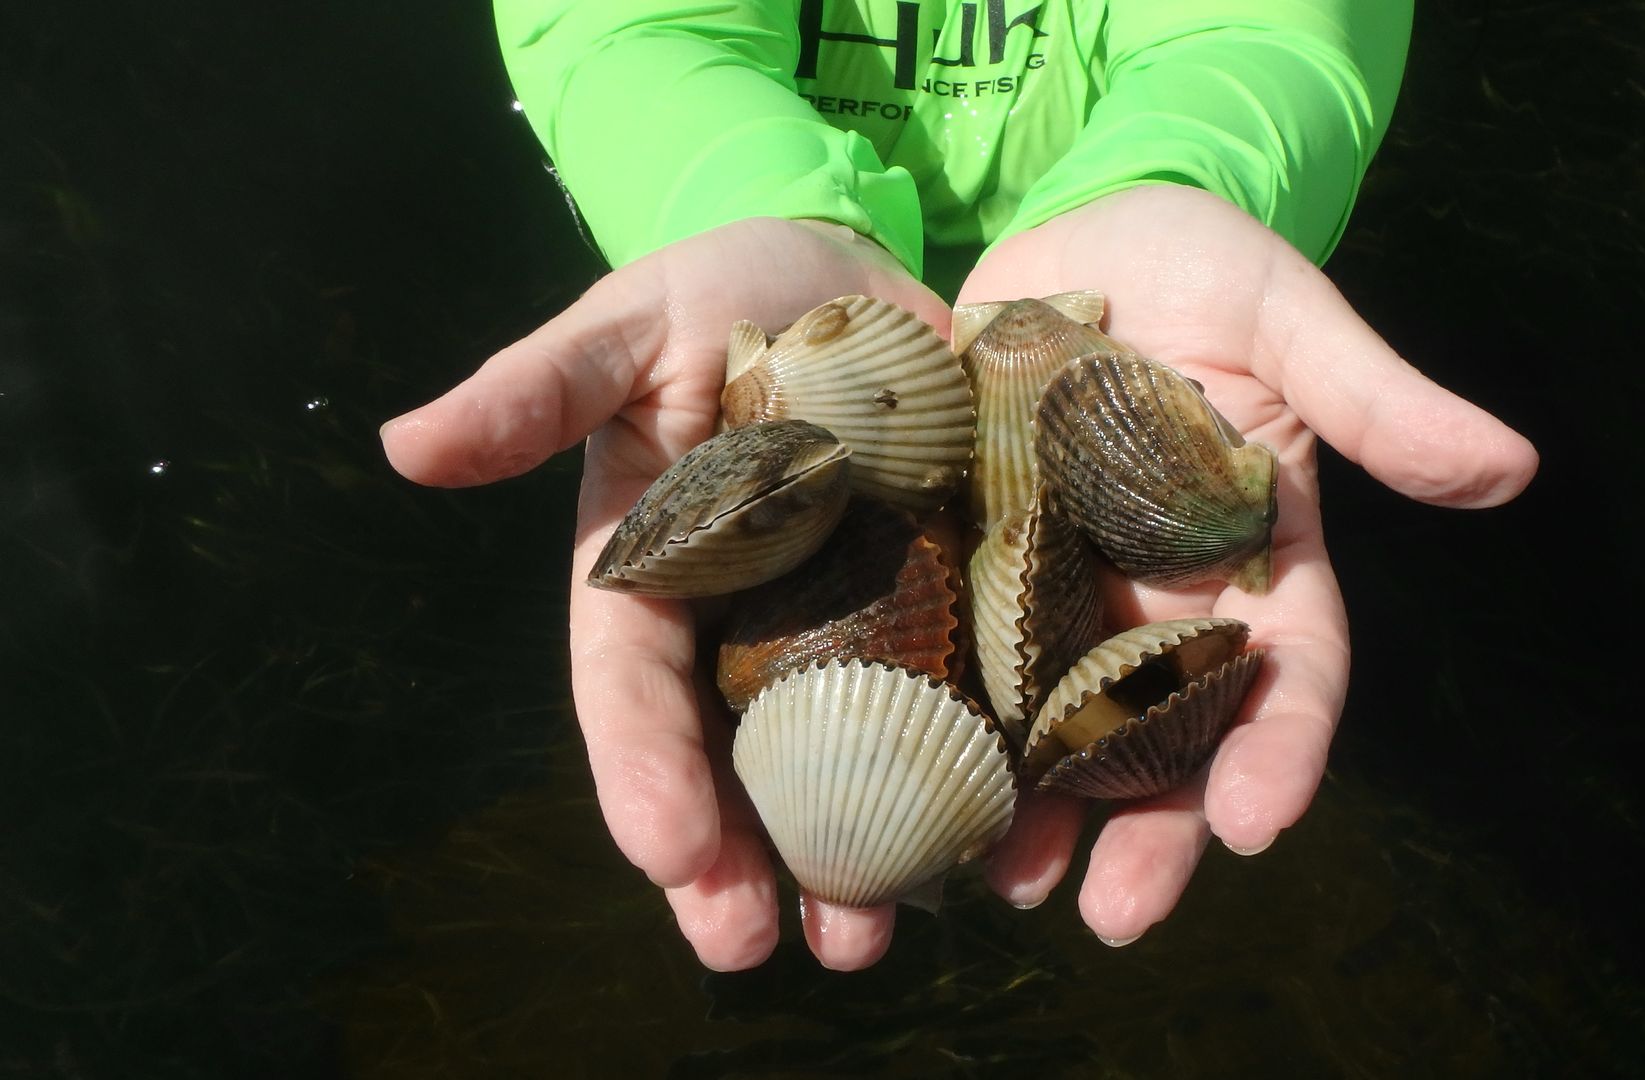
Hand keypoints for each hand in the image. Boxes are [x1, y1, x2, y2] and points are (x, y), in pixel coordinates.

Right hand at [381, 218, 948, 970]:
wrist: (854, 272)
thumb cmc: (723, 291)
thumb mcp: (631, 325)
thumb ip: (538, 388)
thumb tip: (404, 443)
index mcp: (651, 572)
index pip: (632, 689)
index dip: (643, 773)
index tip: (670, 855)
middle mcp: (741, 621)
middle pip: (730, 760)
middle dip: (734, 862)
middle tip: (748, 951)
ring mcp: (847, 621)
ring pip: (837, 762)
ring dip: (848, 856)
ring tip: (867, 937)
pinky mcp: (942, 601)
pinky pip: (953, 703)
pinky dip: (967, 778)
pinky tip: (989, 850)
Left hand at [961, 185, 1537, 943]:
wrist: (1072, 228)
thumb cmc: (1200, 261)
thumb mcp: (1286, 315)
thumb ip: (1374, 397)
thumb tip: (1513, 465)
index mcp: (1259, 560)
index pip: (1291, 675)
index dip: (1282, 749)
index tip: (1257, 821)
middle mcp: (1165, 601)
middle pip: (1170, 740)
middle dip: (1150, 833)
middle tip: (1116, 916)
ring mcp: (1064, 592)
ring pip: (1059, 730)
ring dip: (1037, 814)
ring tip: (1003, 885)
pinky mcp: (970, 567)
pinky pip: (956, 661)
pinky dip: (939, 727)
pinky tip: (902, 787)